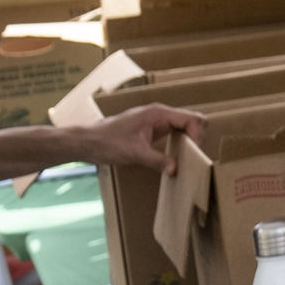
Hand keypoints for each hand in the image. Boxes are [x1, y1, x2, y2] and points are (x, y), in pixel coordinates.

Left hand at [80, 105, 205, 173]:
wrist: (87, 141)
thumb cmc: (107, 143)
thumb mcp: (134, 154)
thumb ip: (157, 160)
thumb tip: (176, 170)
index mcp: (158, 113)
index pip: (192, 119)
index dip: (197, 136)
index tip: (192, 154)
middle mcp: (161, 114)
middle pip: (193, 120)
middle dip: (198, 137)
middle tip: (193, 157)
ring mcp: (157, 120)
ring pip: (186, 126)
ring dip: (191, 140)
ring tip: (187, 158)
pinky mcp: (153, 129)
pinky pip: (176, 132)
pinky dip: (181, 142)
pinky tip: (176, 156)